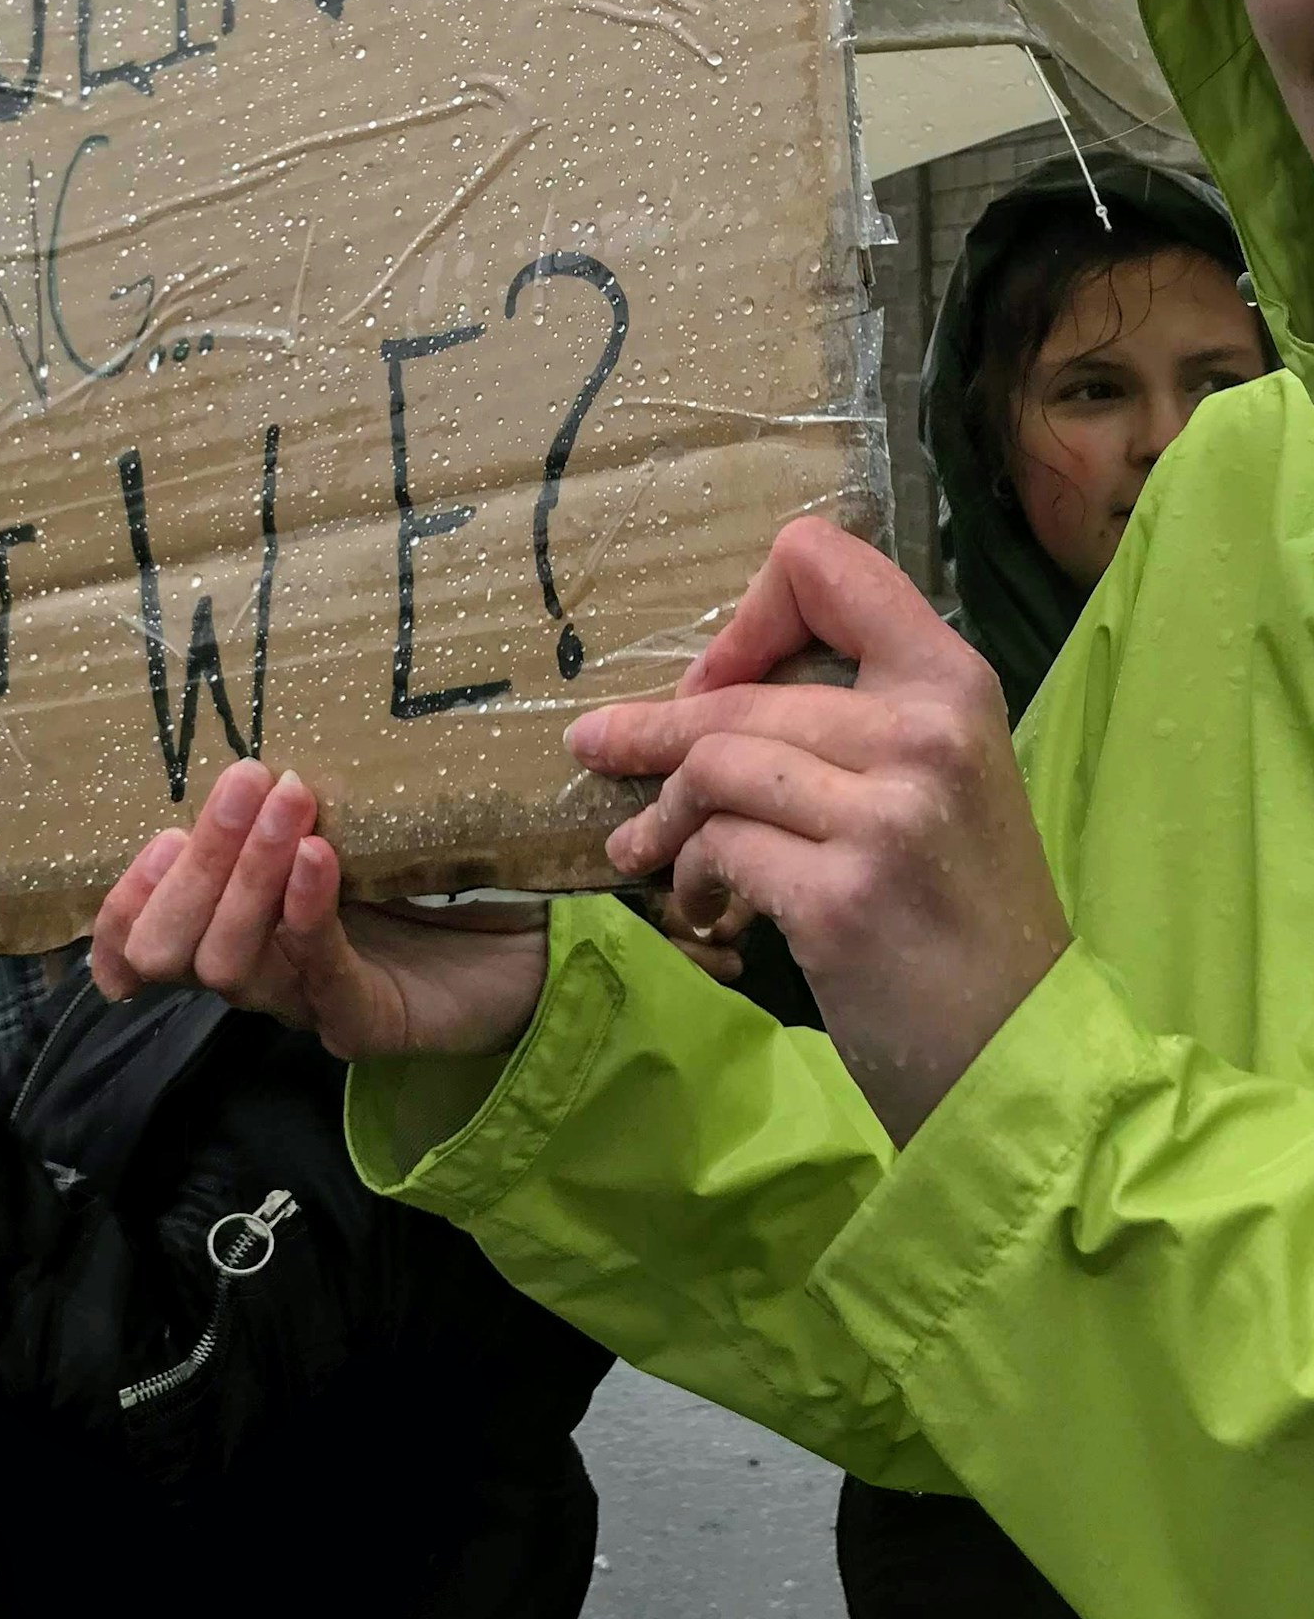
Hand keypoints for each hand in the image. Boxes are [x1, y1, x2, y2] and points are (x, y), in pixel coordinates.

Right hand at [91, 761, 547, 1060]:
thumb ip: (293, 799)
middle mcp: (261, 973)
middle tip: (244, 782)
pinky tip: (319, 859)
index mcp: (238, 927)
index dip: (126, 906)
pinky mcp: (369, 1025)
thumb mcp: (352, 821)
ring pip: (235, 965)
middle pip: (176, 950)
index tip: (157, 840)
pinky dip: (309, 914)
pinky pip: (322, 977)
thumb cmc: (434, 873)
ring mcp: (309, 1006)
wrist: (534, 943)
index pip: (142, 942)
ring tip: (293, 801)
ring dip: (251, 874)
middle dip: (196, 867)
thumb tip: (256, 730)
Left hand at [570, 517, 1069, 1143]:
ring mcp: (885, 814)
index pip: (824, 563)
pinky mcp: (840, 895)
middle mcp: (925, 732)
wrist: (1022, 1055)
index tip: (719, 677)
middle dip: (654, 728)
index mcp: (954, 683)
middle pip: (741, 692)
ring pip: (714, 764)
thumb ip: (859, 720)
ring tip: (644, 849)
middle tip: (597, 747)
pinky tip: (708, 908)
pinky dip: (693, 875)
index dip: (751, 612)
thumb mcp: (943, 784)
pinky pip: (719, 847)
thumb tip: (718, 687)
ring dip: (662, 812)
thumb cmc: (967, 917)